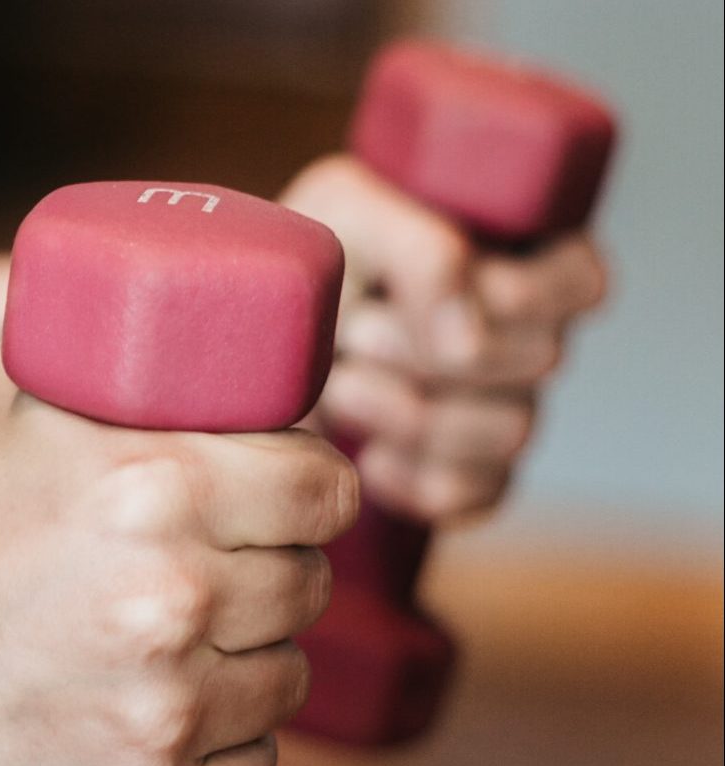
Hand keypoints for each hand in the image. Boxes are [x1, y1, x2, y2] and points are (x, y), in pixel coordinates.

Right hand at [0, 357, 356, 765]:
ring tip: (161, 655)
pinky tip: (148, 727)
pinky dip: (217, 754)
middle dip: (266, 577)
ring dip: (243, 666)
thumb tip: (199, 302)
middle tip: (199, 580)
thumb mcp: (9, 409)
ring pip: (284, 683)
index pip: (326, 490)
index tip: (278, 507)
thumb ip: (109, 345)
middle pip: (309, 586)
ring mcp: (166, 715)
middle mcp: (173, 601)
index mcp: (155, 488)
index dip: (306, 495)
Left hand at [282, 156, 608, 521]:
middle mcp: (524, 337)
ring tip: (339, 385)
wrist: (242, 347)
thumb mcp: (345, 212)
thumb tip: (470, 340)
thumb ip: (420, 250)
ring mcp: (500, 411)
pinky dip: (408, 478)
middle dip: (430, 349)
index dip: (519, 294)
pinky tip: (362, 452)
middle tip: (355, 334)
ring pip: (511, 431)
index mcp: (518, 256)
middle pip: (541, 359)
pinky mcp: (464, 476)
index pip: (581, 283)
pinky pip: (472, 494)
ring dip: (408, 410)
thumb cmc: (304, 265)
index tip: (431, 290)